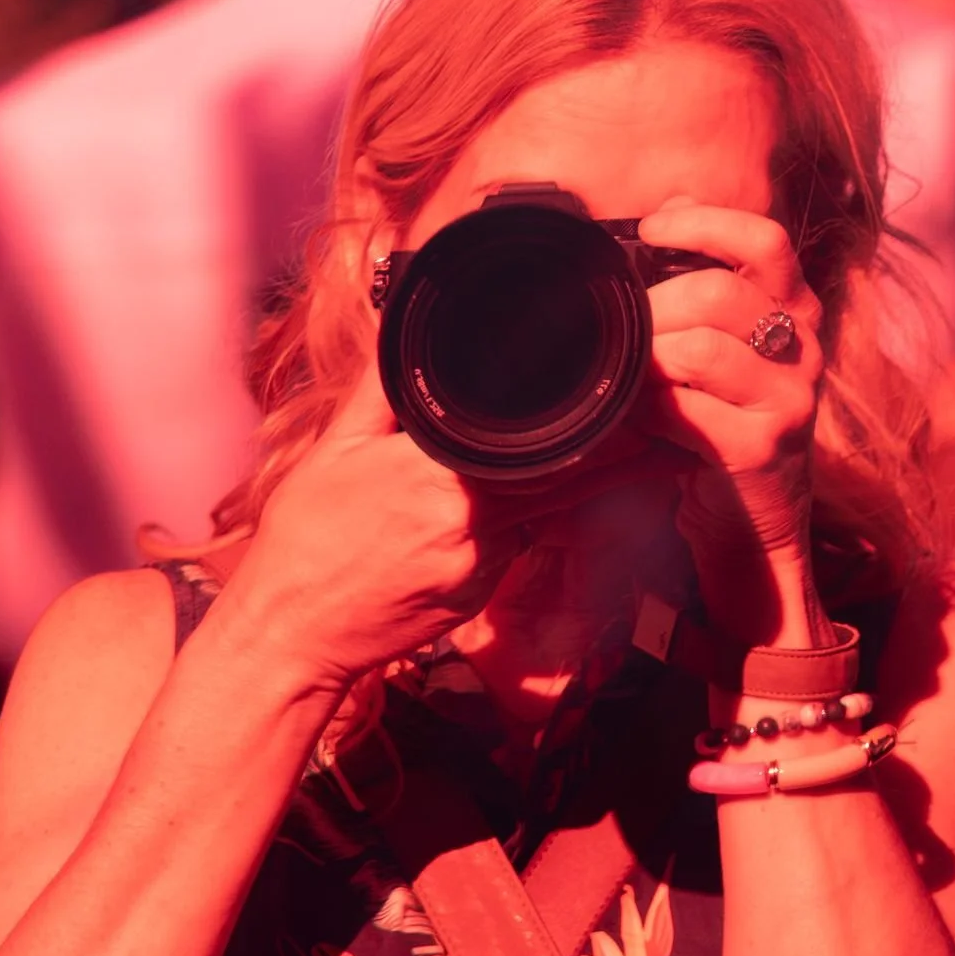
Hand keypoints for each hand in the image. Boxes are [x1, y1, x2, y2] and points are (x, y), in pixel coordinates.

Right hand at [237, 360, 671, 687]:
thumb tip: (402, 322)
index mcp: (438, 476)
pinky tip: (548, 503)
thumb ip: (381, 387)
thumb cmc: (304, 538)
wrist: (293, 632)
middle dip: (614, 456)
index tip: (631, 401)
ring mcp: (478, 567)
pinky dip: (534, 522)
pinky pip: (516, 547)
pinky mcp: (475, 596)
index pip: (536, 442)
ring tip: (642, 461)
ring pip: (546, 515)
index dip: (591, 424)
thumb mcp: (335, 447)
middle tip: (660, 429)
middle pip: (561, 481)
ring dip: (590, 489)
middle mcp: (470, 524)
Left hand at [634, 197, 829, 642]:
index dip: (707, 222)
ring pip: (702, 350)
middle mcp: (804, 349)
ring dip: (648, 360)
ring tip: (628, 376)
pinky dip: (647, 408)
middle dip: (653, 308)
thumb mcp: (719, 352)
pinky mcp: (762, 448)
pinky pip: (685, 409)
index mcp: (795, 311)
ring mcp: (790, 400)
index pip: (766, 241)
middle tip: (621, 328)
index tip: (652, 226)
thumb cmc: (719, 427)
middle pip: (719, 295)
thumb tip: (645, 229)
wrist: (750, 523)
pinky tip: (636, 417)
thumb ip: (698, 295)